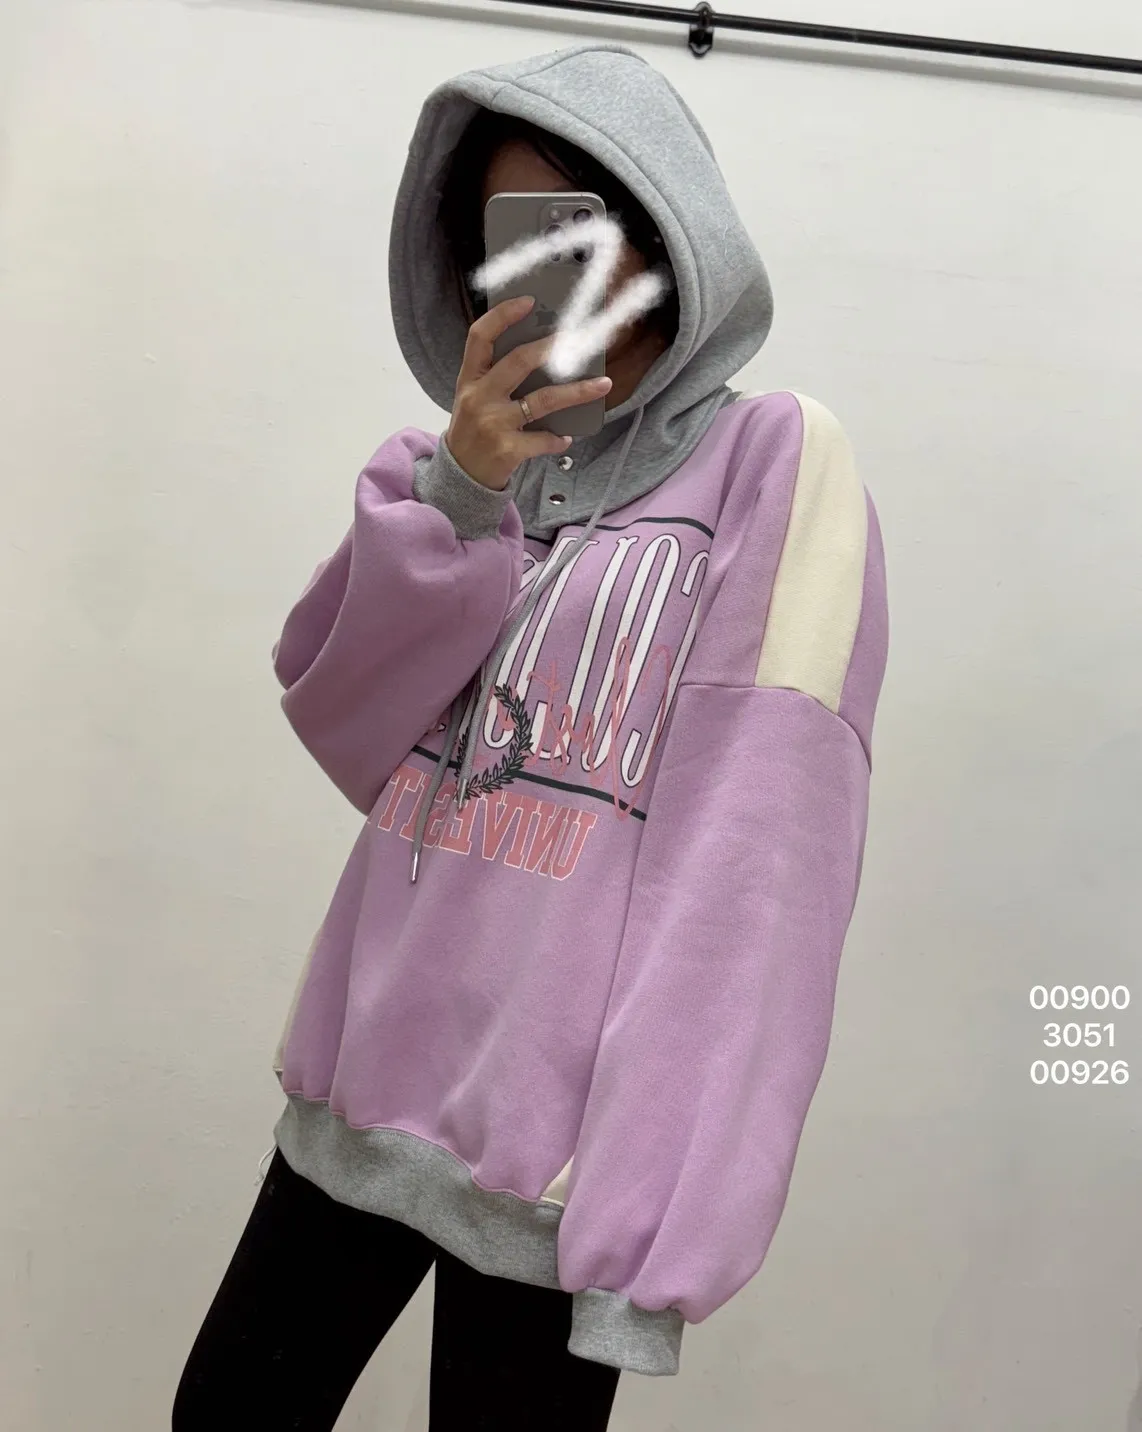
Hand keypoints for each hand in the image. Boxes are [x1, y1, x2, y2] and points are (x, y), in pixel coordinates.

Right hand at [445, 296, 610, 491]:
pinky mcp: (507, 449)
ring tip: (603, 384)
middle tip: (581, 339)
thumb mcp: (474, 399)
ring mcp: (493, 424)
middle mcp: (479, 397)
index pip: (480, 337)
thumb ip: (498, 377)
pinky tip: (566, 437)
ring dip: (578, 391)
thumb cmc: (474, 431)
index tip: (529, 301)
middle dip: (553, 347)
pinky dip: (559, 439)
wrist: (461, 477)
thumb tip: (545, 354)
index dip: (503, 315)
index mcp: (469, 379)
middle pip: (519, 361)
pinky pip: (544, 439)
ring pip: (544, 400)